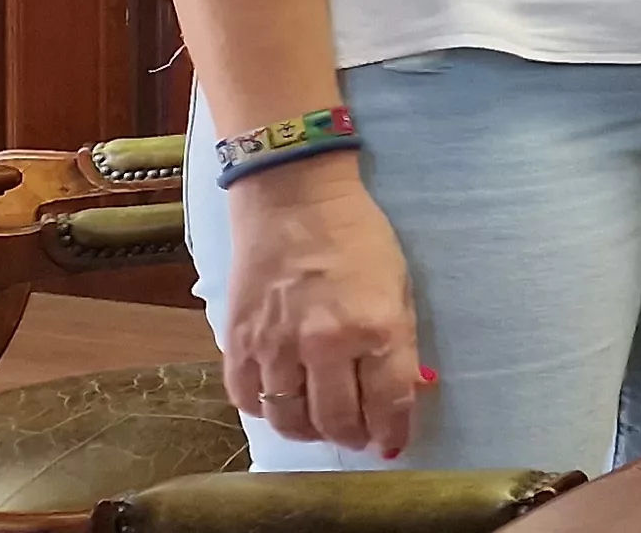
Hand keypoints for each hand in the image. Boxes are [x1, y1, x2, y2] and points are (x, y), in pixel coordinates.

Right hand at [221, 155, 424, 456]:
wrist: (293, 198)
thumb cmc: (357, 237)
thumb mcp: (398, 286)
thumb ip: (399, 344)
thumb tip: (402, 394)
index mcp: (375, 327)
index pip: (388, 403)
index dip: (393, 432)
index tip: (393, 442)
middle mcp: (325, 344)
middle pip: (338, 421)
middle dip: (354, 437)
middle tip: (360, 436)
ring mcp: (276, 346)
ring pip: (289, 420)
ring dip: (310, 430)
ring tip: (322, 423)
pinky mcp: (237, 342)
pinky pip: (248, 399)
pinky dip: (266, 410)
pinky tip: (282, 403)